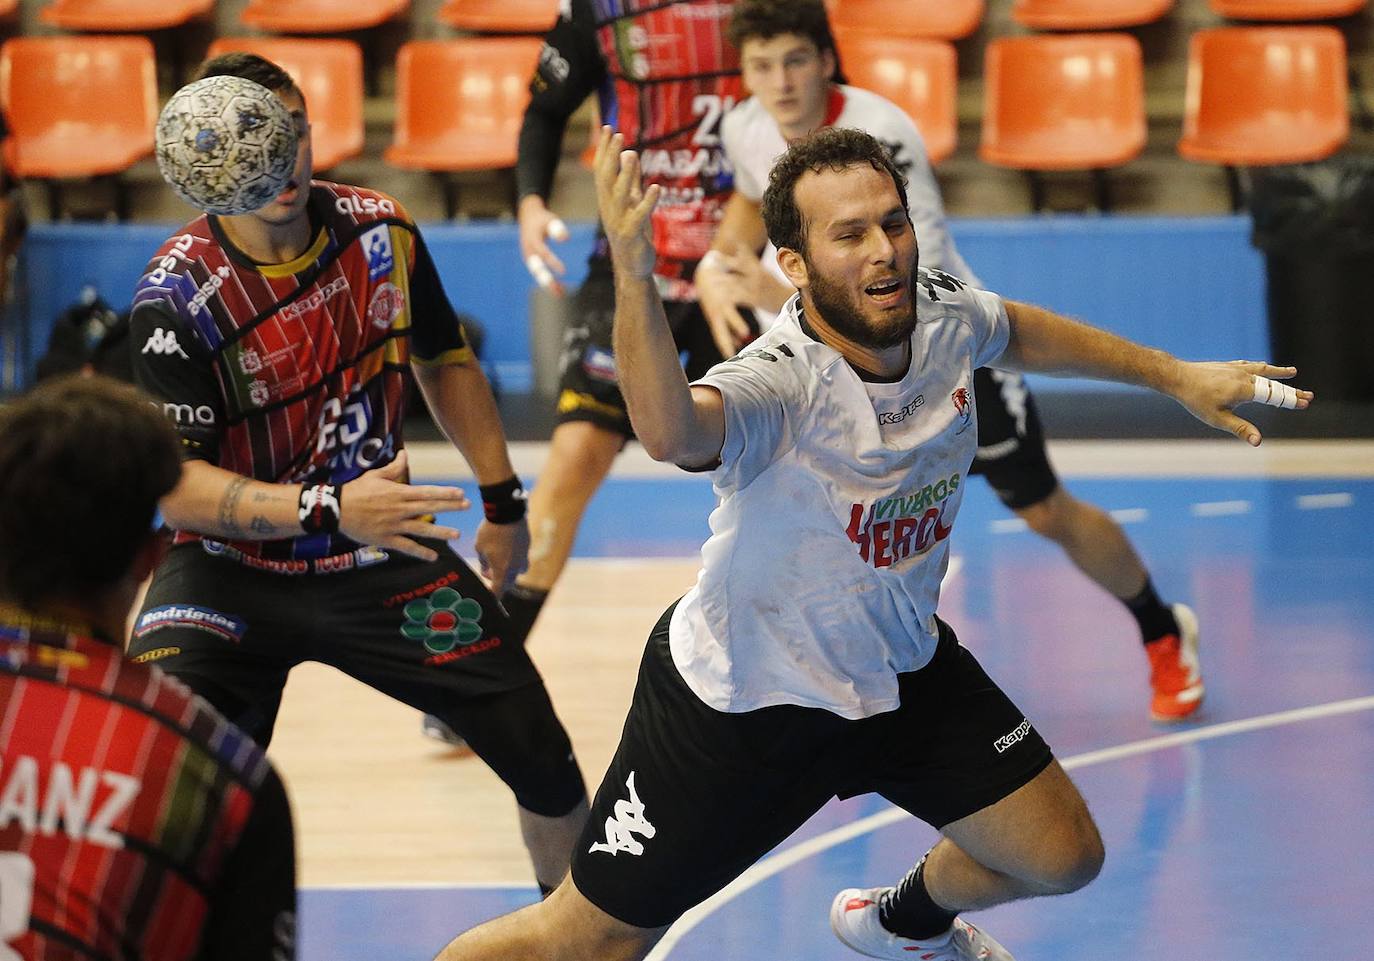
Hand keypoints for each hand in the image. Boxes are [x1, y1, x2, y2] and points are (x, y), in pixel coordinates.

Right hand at [338, 450, 468, 561]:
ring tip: (456, 535)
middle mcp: (399, 509)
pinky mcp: (386, 539)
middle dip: (450, 507)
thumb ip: (393, 468)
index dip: (445, 493)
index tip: (460, 493)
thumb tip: (405, 454)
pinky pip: (406, 546)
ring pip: (421, 529)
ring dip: (440, 532)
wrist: (336, 509)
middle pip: (429, 508)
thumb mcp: (375, 475)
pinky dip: (420, 552)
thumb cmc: (355, 490)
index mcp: (398, 493)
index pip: (427, 492)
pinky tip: (433, 556)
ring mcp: (394, 525)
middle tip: (467, 506)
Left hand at [474, 517, 529, 597]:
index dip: (492, 597)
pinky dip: (514, 560)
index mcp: (502, 570)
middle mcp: (515, 567)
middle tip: (489, 575)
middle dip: (499, 583)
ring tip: (500, 563)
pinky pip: (521, 559)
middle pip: (509, 583)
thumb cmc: (490, 531)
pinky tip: (506, 550)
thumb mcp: (480, 548)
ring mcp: (523, 557)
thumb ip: (483, 563)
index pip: (498, 591)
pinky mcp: (527, 547)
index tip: (488, 598)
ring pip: (518, 572)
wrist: (507, 512)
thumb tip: (486, 571)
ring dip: (509, 572)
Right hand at [518, 195, 569, 294]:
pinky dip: (548, 282)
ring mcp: (529, 258)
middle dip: (547, 280)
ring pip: (538, 275)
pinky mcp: (531, 262)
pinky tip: (559, 289)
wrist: (528, 217)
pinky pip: (540, 274)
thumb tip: (565, 239)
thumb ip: (557, 228)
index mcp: (532, 240)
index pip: (543, 253)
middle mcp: (528, 251)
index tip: (563, 271)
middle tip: (558, 291)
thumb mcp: (550, 219)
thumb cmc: (542, 219)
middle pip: (537, 269)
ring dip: (549, 285)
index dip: (552, 262)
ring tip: (561, 294)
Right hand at [592, 126, 658, 280]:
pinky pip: (639, 216)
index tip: (608, 127)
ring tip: (633, 154)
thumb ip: (631, 179)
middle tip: (617, 134)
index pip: (602, 170)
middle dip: (611, 156)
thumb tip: (629, 153)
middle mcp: (609, 209)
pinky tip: (656, 188)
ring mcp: (619, 222)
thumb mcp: (632, 202)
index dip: (604, 149)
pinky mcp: (632, 235)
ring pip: (620, 195)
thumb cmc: (633, 233)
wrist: (633, 267)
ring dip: (626, 174)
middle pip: (607, 179)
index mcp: (607, 200)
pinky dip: (647, 202)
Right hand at [696, 250, 756, 358]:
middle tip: (732, 353)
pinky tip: (734, 346)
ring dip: (726, 342)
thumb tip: (738, 239)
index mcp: (718, 297)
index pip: (727, 312)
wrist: (704, 270)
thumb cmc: (716, 266)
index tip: (745, 333)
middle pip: (720, 327)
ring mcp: (715, 312)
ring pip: (720, 331)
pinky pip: (722, 329)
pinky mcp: (716, 315)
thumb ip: (737, 255)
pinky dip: (727, 338)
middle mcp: (715, 307)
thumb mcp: (724, 260)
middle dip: (726, 339)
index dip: (735, 323)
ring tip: (732, 354)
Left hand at [1170, 360, 1312, 445]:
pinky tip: (1262, 366)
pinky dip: (1260, 367)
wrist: (1177, 377)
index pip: (1274, 396)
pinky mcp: (1227, 366)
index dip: (1290, 400)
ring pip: (1262, 370)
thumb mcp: (1217, 419)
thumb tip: (1258, 441)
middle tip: (1308, 396)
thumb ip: (1240, 428)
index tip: (1305, 403)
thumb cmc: (1196, 400)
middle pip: (1273, 384)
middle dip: (1291, 390)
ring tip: (1292, 372)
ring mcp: (1236, 369)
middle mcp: (1244, 376)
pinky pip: (1249, 365)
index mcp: (1244, 389)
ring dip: (1279, 373)